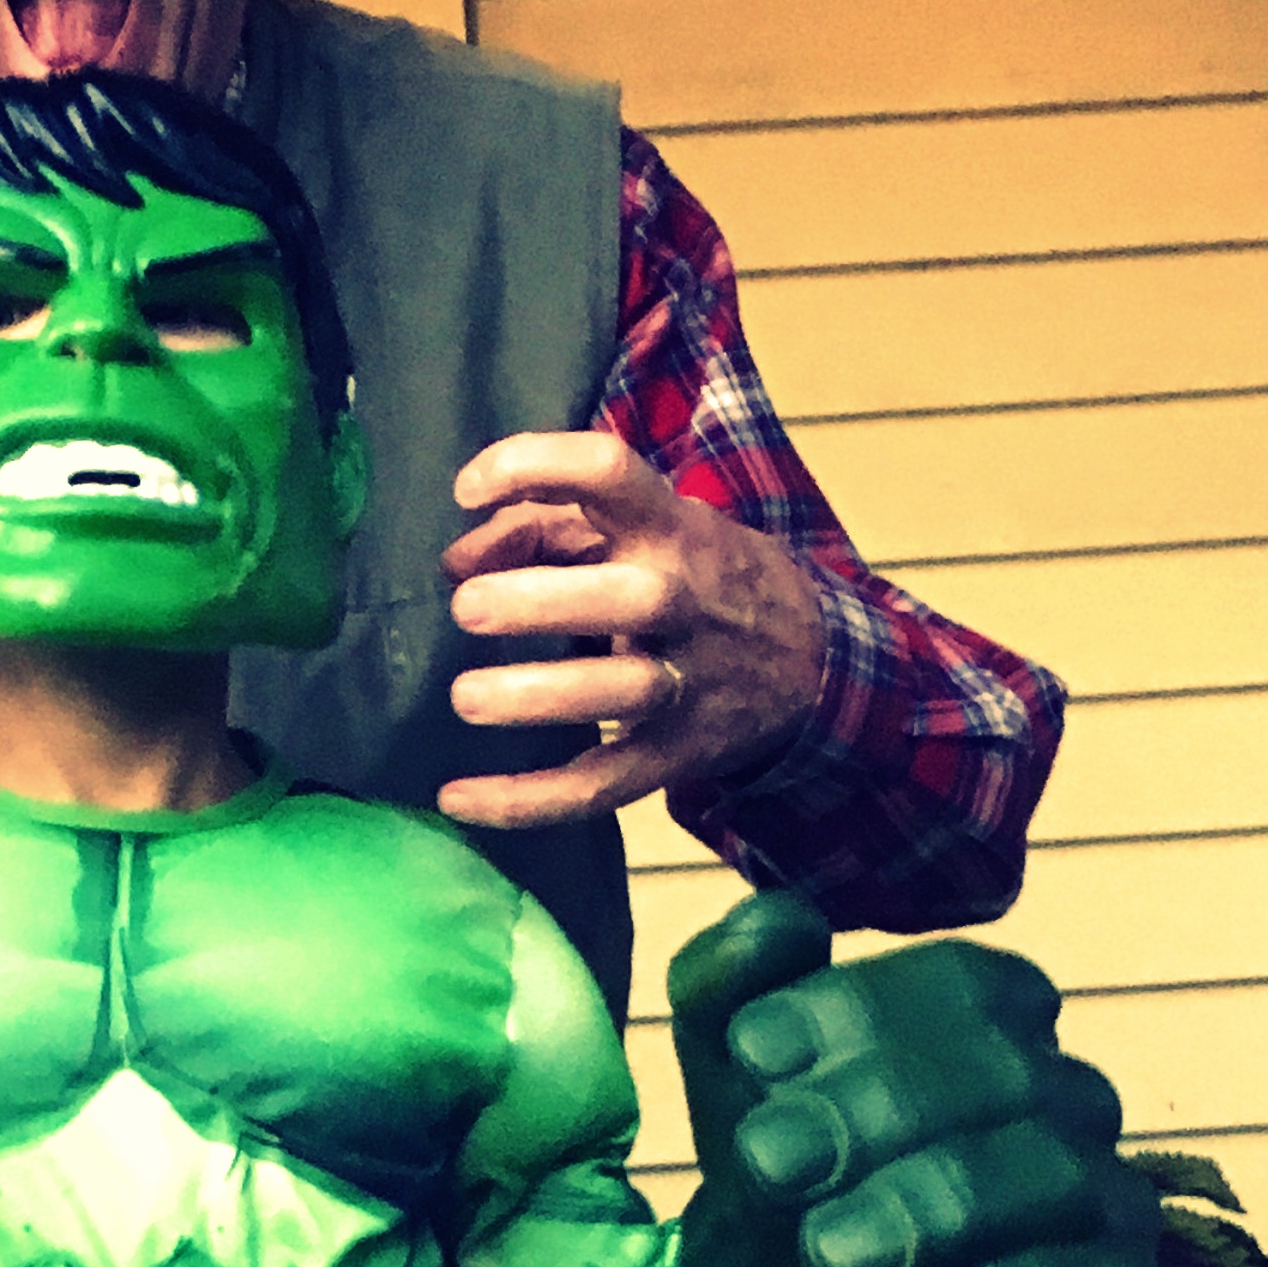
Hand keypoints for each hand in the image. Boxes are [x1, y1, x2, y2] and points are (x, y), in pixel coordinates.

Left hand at [438, 432, 825, 830]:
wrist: (810, 662)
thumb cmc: (690, 577)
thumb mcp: (637, 532)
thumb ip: (539, 529)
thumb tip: (456, 561)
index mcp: (668, 526)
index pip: (610, 472)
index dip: (534, 466)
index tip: (465, 490)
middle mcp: (683, 599)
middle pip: (629, 598)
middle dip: (543, 602)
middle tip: (465, 609)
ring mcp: (687, 682)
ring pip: (621, 693)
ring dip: (538, 697)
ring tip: (464, 698)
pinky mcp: (676, 755)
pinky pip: (602, 785)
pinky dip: (529, 800)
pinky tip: (458, 799)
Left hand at [669, 891, 1193, 1266]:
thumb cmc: (794, 1207)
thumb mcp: (733, 1102)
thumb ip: (732, 999)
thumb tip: (782, 918)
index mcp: (987, 1031)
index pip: (957, 985)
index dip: (856, 1011)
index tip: (753, 1056)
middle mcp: (1063, 1102)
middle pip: (1002, 1071)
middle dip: (877, 1112)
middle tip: (771, 1169)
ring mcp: (1112, 1207)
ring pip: (1052, 1175)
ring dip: (935, 1208)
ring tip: (832, 1258)